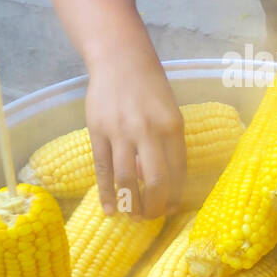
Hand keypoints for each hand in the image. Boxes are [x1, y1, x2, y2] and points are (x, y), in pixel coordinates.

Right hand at [84, 48, 185, 220]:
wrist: (120, 59)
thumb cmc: (150, 86)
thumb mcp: (168, 111)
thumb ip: (166, 144)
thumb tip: (156, 180)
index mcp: (172, 126)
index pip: (178, 171)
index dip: (176, 195)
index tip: (172, 208)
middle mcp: (148, 130)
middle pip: (156, 181)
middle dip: (156, 206)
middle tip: (153, 217)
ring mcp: (121, 131)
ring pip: (127, 179)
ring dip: (132, 204)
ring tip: (134, 217)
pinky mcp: (98, 131)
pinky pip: (102, 169)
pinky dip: (107, 193)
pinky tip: (110, 209)